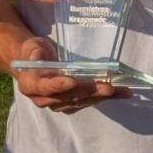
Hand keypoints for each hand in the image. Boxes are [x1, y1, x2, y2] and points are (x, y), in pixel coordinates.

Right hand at [13, 36, 130, 112]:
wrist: (34, 65)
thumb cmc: (34, 53)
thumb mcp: (32, 47)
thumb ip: (34, 52)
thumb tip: (38, 55)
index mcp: (31, 85)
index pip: (46, 87)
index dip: (59, 85)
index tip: (73, 81)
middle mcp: (43, 99)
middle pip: (69, 97)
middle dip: (89, 92)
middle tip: (108, 87)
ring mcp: (58, 104)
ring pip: (81, 101)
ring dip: (101, 96)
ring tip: (121, 91)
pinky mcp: (70, 104)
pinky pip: (88, 101)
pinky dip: (104, 98)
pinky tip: (121, 93)